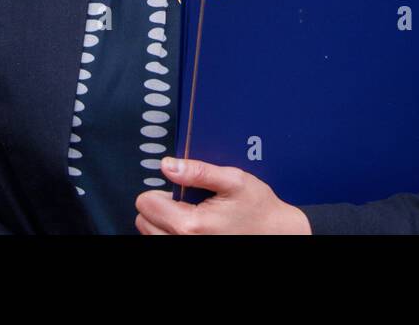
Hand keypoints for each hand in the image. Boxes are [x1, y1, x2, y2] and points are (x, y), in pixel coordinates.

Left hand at [134, 157, 311, 234]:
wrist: (275, 233)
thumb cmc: (257, 208)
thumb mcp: (233, 180)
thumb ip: (198, 171)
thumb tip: (168, 165)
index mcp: (190, 225)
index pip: (146, 203)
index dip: (162, 190)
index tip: (181, 191)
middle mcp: (183, 243)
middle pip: (143, 220)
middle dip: (161, 206)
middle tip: (189, 202)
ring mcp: (186, 251)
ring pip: (150, 233)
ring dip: (164, 221)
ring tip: (192, 214)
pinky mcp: (190, 253)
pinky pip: (163, 241)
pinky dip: (170, 232)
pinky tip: (193, 226)